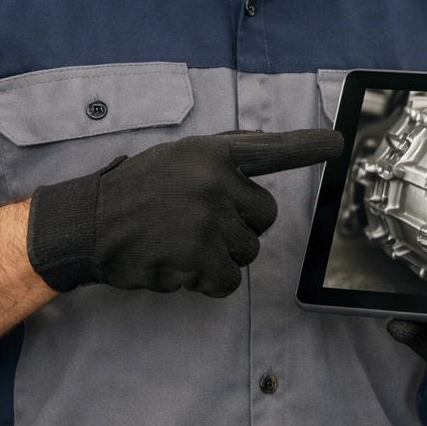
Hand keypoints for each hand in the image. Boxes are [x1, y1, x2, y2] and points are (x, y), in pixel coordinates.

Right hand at [26, 128, 342, 295]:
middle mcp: (216, 180)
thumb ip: (222, 154)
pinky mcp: (199, 253)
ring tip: (181, 242)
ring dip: (221, 255)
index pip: (271, 149)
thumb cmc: (134, 190)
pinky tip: (179, 266)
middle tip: (200, 224)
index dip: (307, 146)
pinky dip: (208, 281)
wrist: (88, 222)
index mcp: (213, 153)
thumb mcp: (178, 156)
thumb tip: (268, 148)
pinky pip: (228, 279)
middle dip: (241, 226)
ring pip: (248, 251)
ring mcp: (208, 217)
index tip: (338, 143)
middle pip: (265, 216)